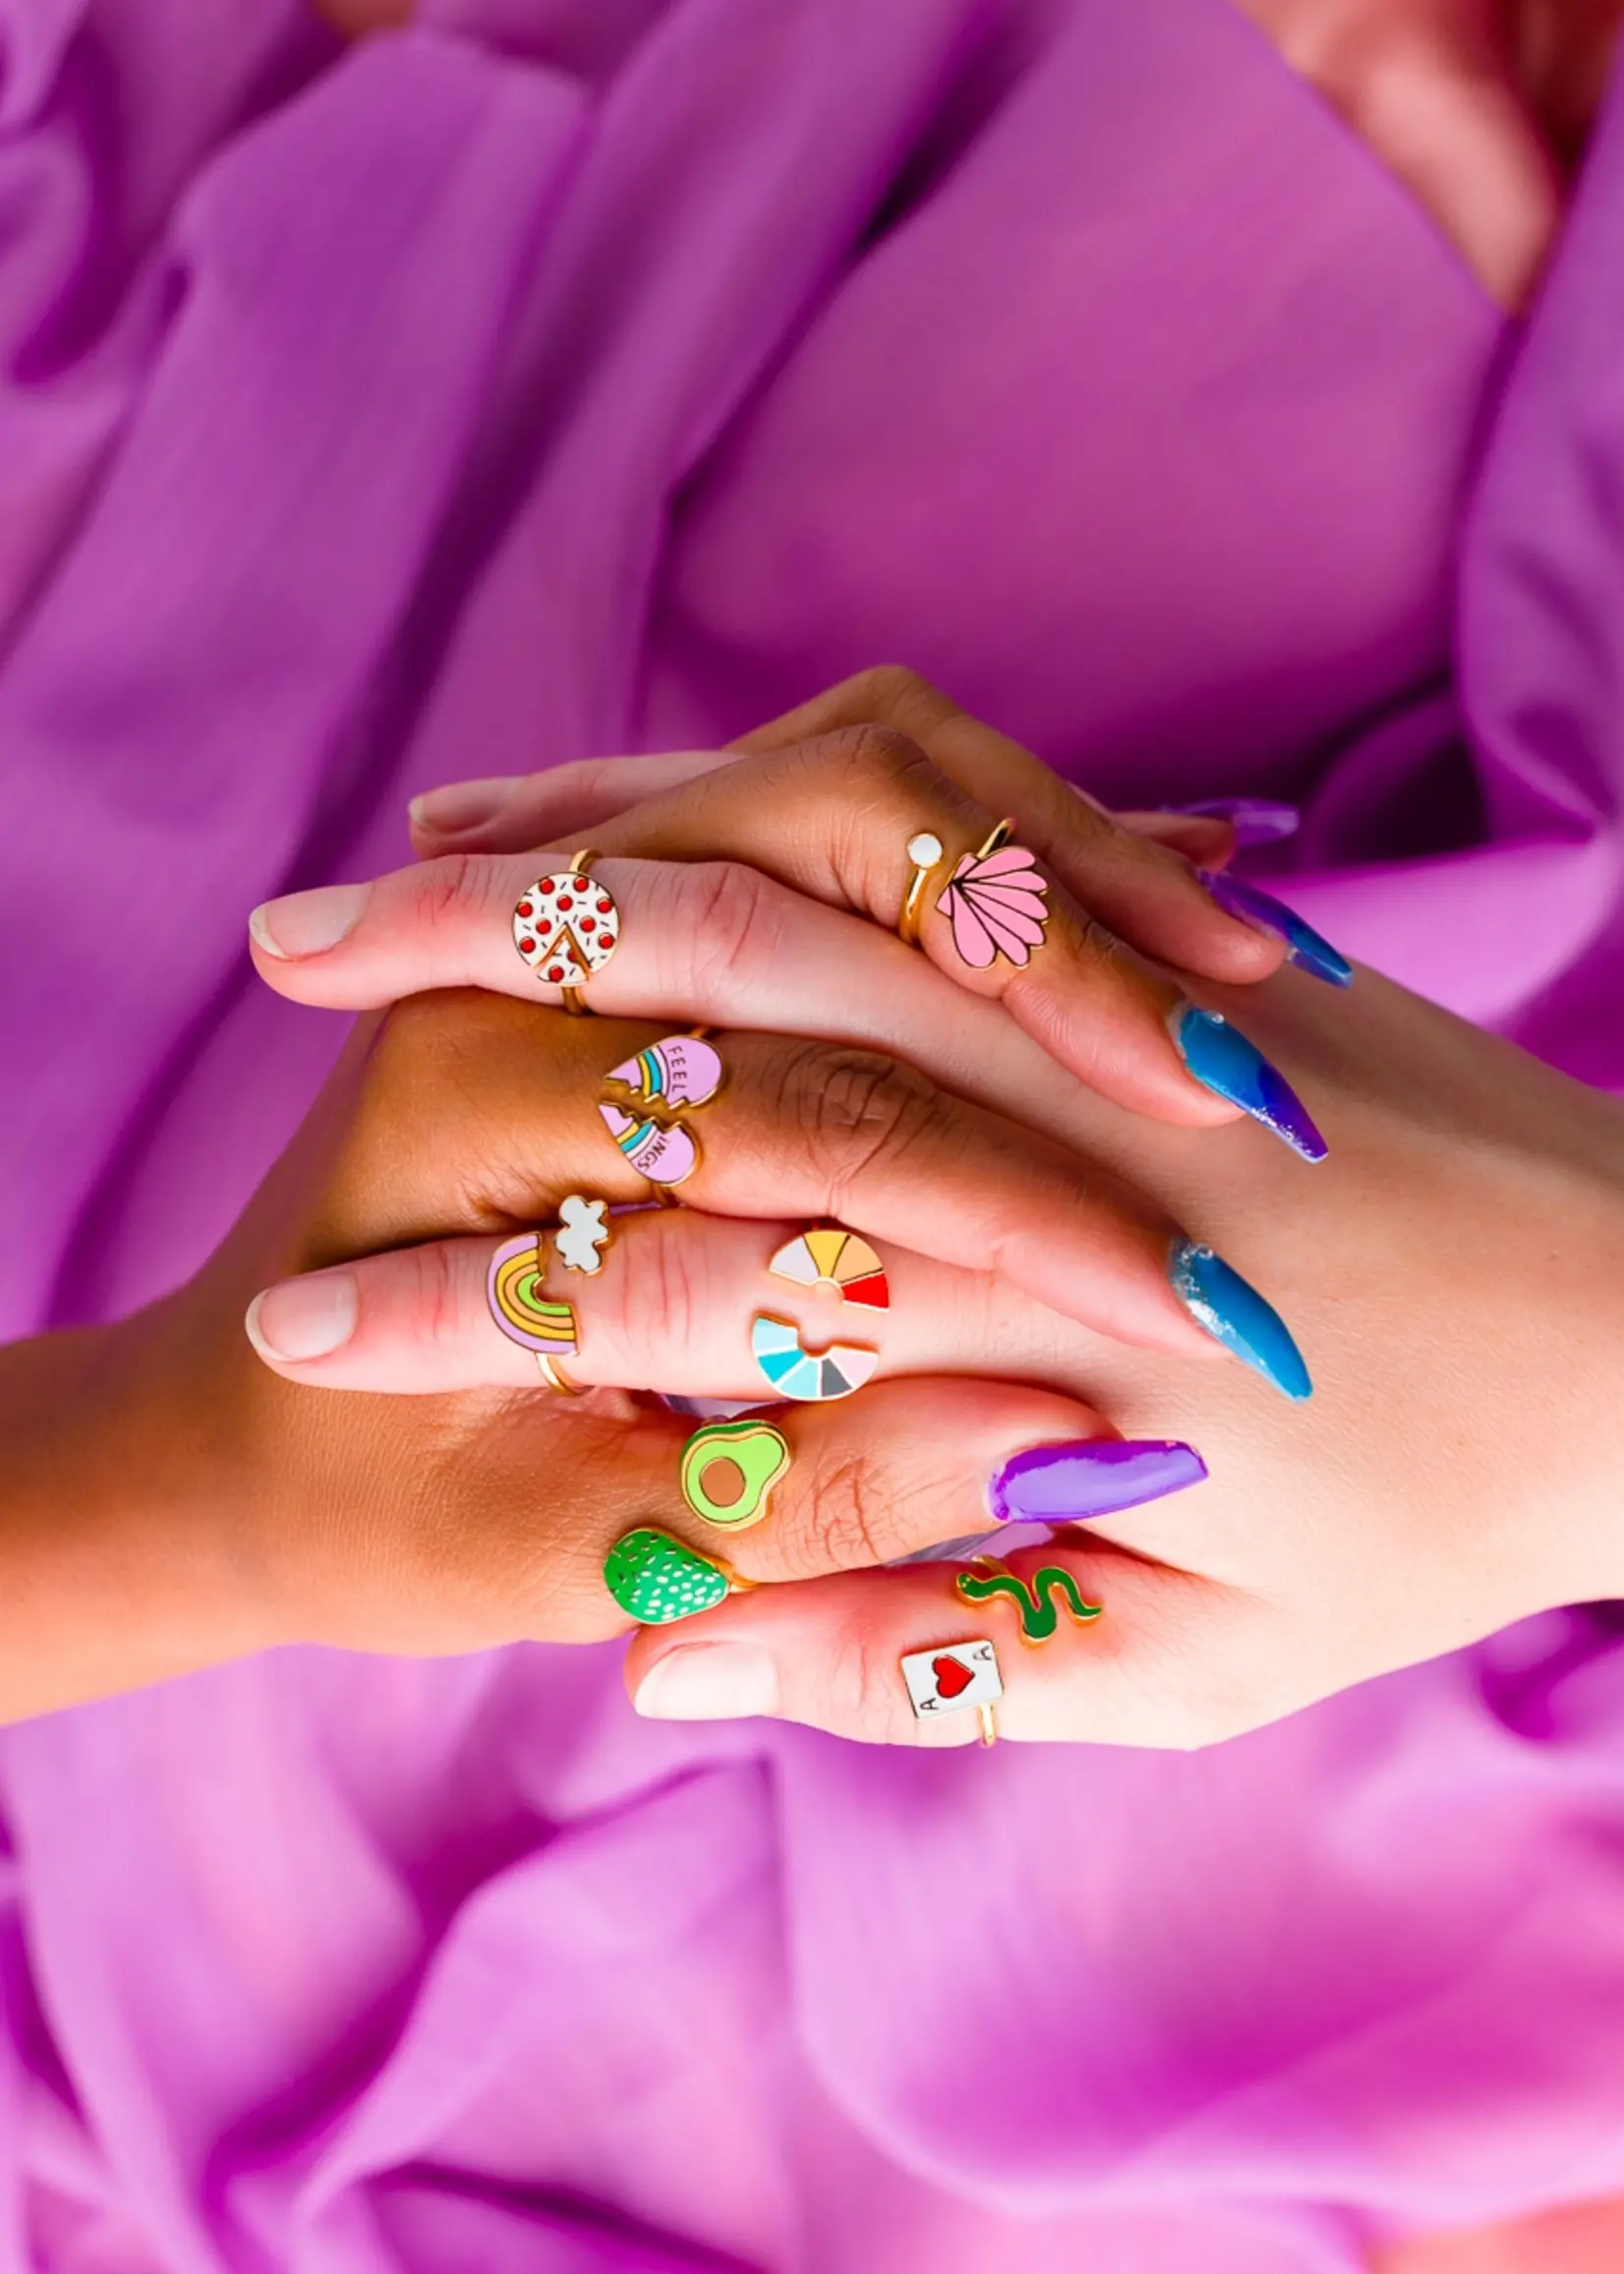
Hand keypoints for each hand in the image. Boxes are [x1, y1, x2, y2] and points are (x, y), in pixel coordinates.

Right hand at [291, 667, 1623, 1750]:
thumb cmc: (1434, 1514)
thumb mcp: (1191, 1656)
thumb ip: (924, 1649)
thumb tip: (659, 1650)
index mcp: (1060, 1318)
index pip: (699, 1288)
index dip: (473, 1315)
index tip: (297, 1337)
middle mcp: (1078, 1102)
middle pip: (728, 979)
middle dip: (475, 972)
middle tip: (295, 969)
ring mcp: (1127, 973)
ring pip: (818, 833)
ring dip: (596, 835)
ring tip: (415, 861)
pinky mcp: (1161, 912)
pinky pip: (938, 800)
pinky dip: (758, 784)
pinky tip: (638, 802)